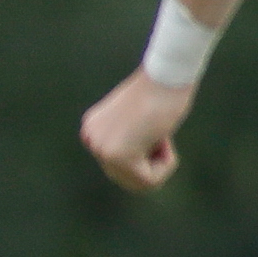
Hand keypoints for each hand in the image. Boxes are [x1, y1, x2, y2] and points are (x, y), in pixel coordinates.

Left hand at [80, 68, 193, 191]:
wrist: (166, 74)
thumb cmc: (162, 91)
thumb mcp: (138, 119)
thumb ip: (131, 138)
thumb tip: (138, 164)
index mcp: (93, 129)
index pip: (121, 164)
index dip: (148, 154)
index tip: (153, 128)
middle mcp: (91, 139)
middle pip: (126, 177)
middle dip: (150, 162)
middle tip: (157, 133)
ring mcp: (101, 148)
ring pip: (139, 182)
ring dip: (159, 164)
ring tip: (159, 134)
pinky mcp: (117, 155)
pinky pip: (149, 181)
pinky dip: (166, 165)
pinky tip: (162, 138)